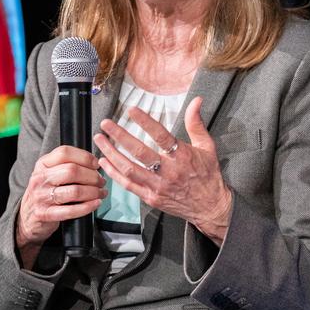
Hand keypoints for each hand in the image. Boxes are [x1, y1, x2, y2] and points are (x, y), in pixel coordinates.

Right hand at [16, 145, 104, 262]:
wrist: (26, 217)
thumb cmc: (44, 193)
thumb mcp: (48, 174)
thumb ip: (65, 165)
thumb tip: (94, 162)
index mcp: (42, 165)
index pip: (64, 153)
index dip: (85, 157)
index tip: (96, 164)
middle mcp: (40, 178)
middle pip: (72, 171)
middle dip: (92, 176)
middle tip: (101, 181)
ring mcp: (41, 196)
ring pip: (74, 191)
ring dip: (93, 192)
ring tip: (100, 193)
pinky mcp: (45, 214)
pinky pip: (71, 210)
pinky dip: (87, 207)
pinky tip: (95, 203)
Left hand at [94, 97, 232, 245]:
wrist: (210, 207)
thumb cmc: (208, 175)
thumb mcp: (207, 147)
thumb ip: (196, 123)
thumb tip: (196, 101)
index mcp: (182, 156)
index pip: (161, 135)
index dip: (145, 122)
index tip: (131, 110)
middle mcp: (169, 171)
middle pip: (140, 152)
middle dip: (119, 136)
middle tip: (106, 124)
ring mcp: (158, 186)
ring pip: (129, 169)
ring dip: (111, 154)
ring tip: (99, 140)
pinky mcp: (151, 197)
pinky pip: (128, 185)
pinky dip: (114, 173)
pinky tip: (104, 162)